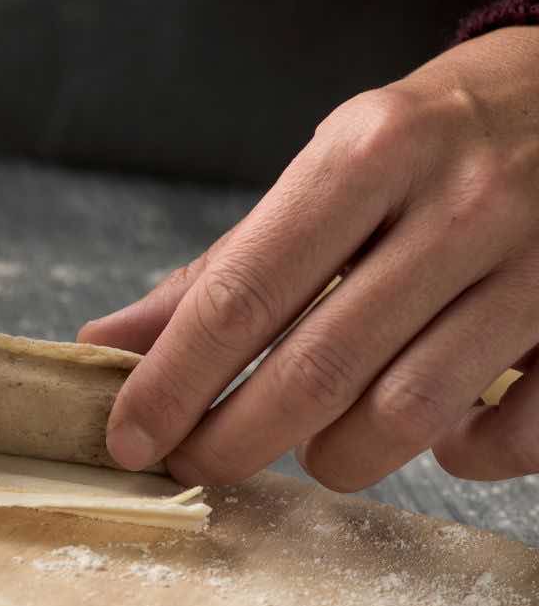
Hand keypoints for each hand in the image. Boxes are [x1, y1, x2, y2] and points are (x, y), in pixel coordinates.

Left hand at [80, 26, 538, 489]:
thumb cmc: (430, 142)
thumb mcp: (326, 170)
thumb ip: (226, 264)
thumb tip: (109, 340)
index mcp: (368, 154)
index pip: (242, 295)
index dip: (172, 382)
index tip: (128, 437)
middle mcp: (457, 205)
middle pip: (315, 372)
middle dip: (232, 442)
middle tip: (196, 463)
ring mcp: (538, 265)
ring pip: (407, 416)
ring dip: (336, 457)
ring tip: (312, 445)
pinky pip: (510, 437)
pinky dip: (456, 459)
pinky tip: (432, 436)